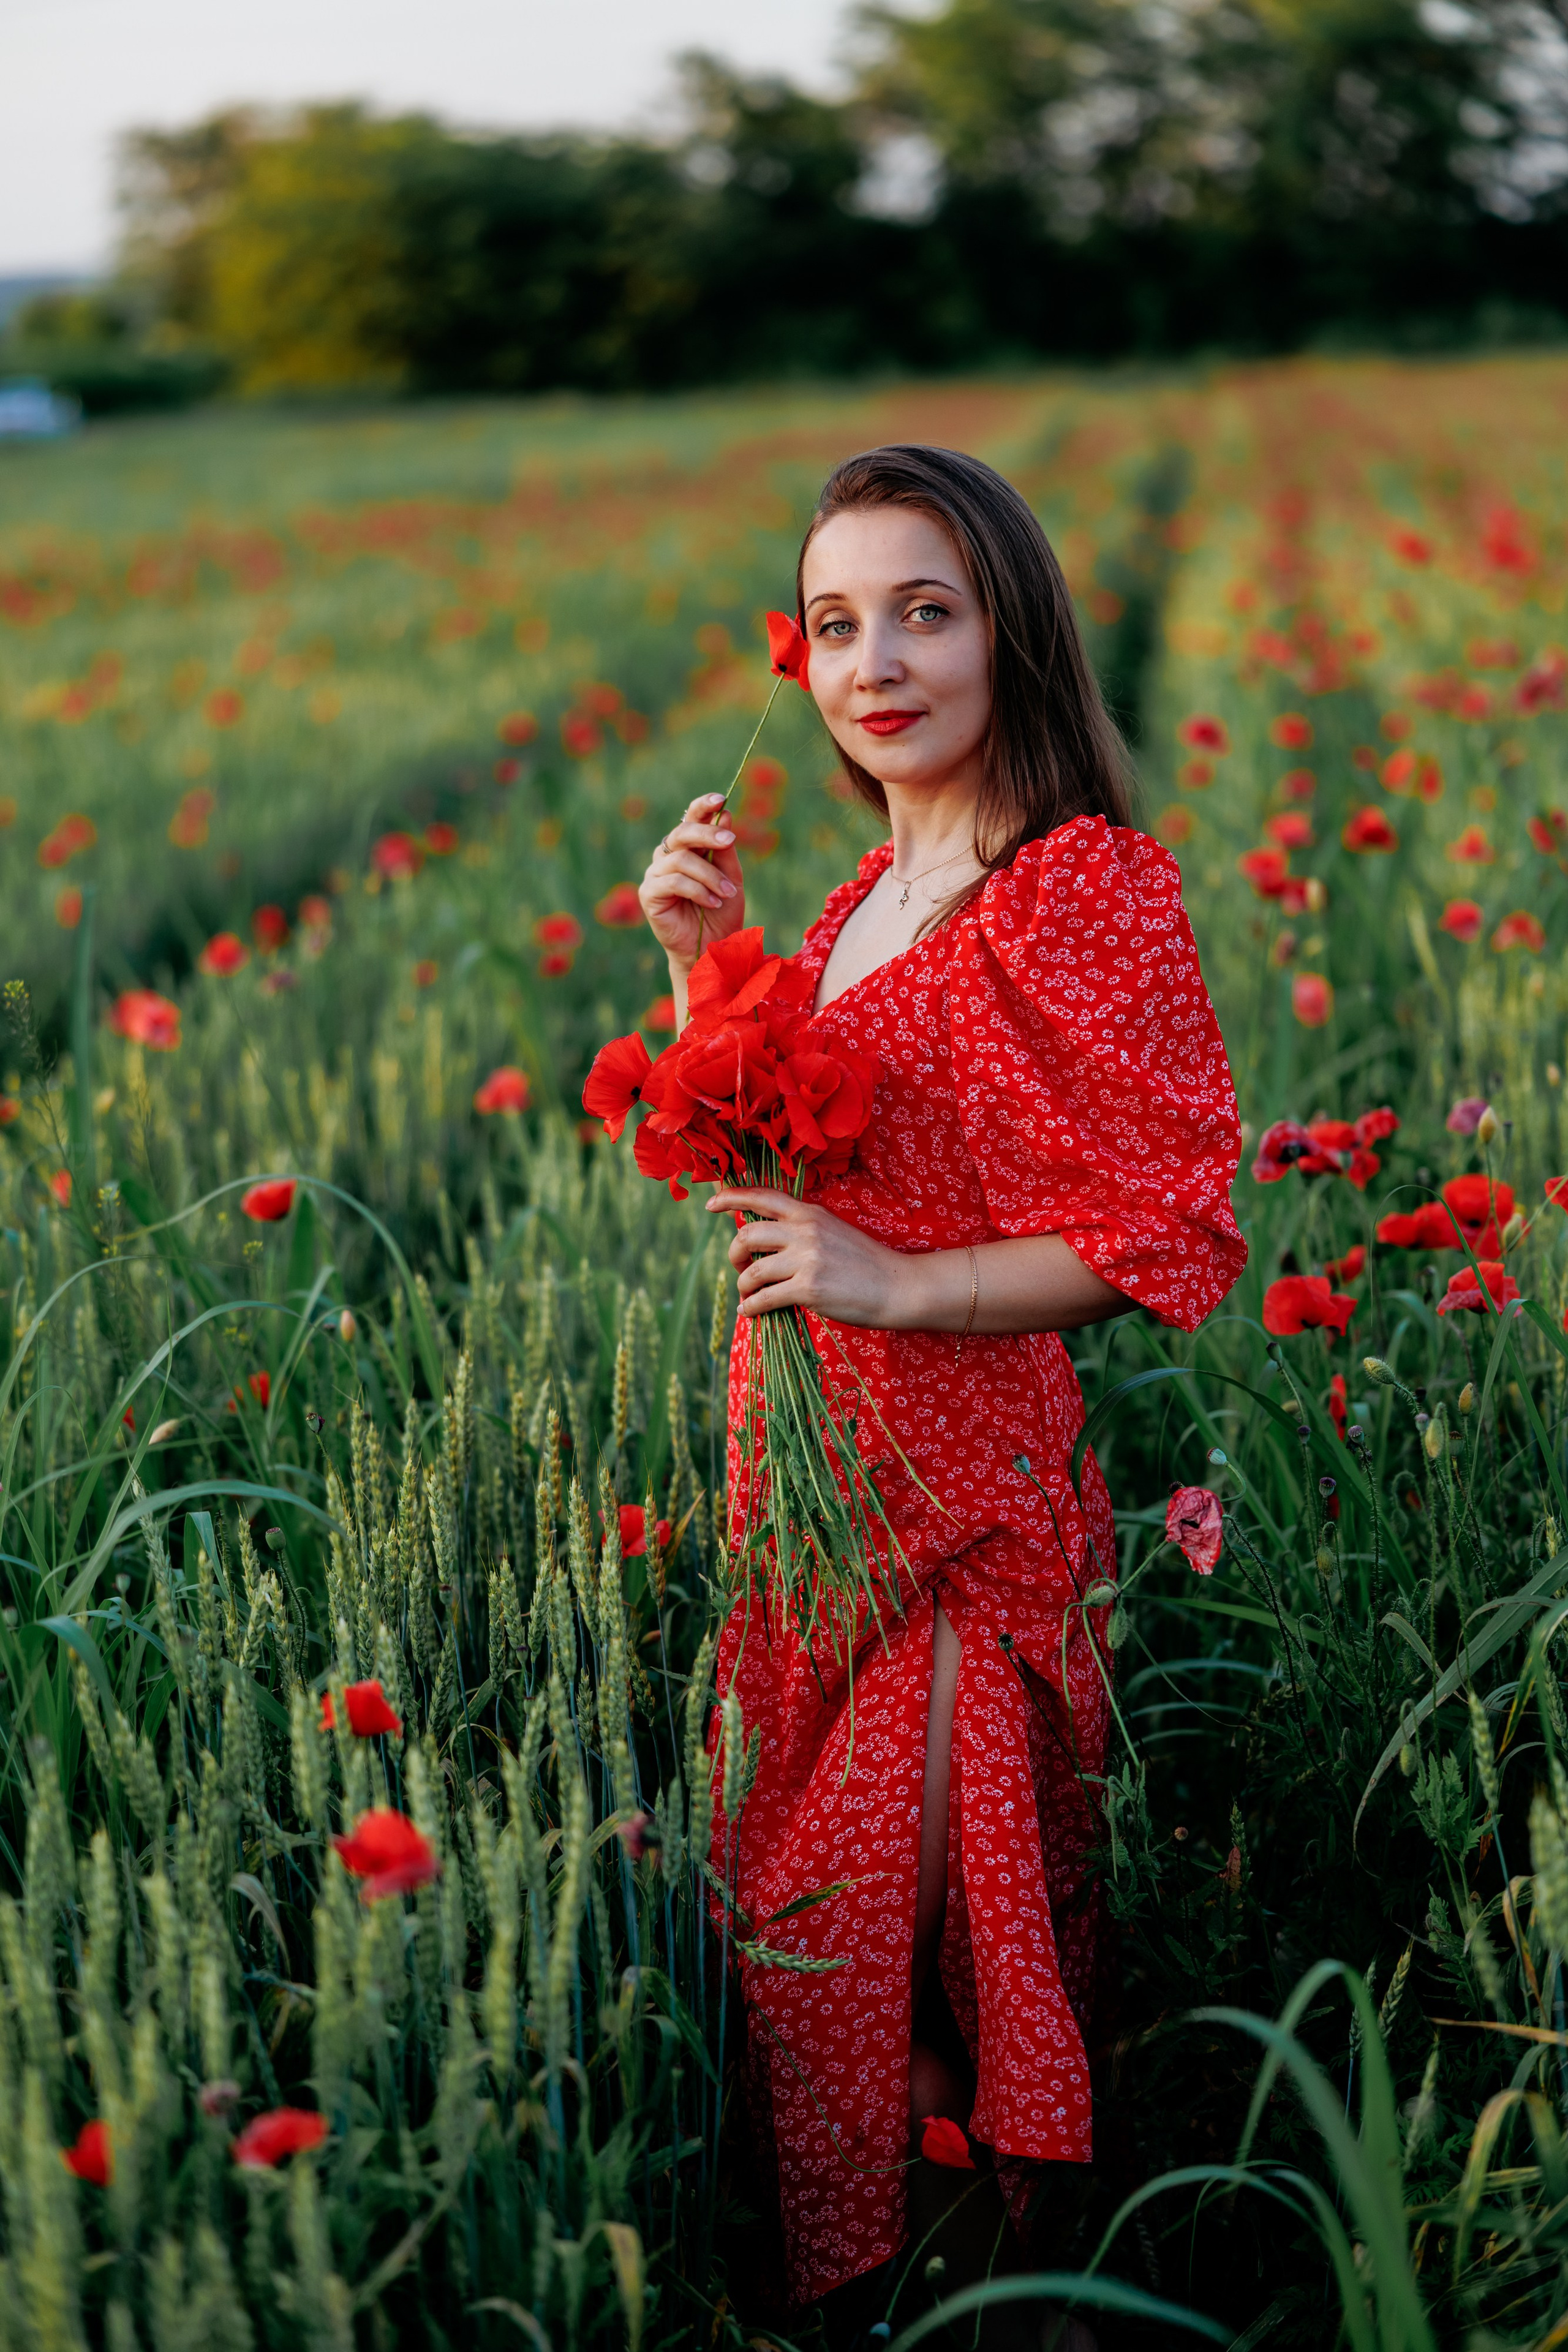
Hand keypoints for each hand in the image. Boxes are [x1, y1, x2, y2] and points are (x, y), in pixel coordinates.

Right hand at [639, 794, 744, 971]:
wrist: (712, 948)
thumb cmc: (721, 912)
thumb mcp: (730, 877)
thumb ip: (725, 850)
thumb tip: (725, 815)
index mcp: (687, 848)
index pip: (690, 818)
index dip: (702, 806)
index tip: (720, 799)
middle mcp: (668, 857)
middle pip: (682, 832)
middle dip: (707, 833)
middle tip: (729, 841)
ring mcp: (655, 874)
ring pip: (681, 859)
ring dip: (709, 875)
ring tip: (727, 893)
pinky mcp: (649, 894)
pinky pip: (673, 881)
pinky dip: (697, 890)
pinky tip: (712, 902)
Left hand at [709, 1187, 905, 1327]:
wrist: (897, 1286)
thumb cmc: (866, 1262)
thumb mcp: (833, 1230)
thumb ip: (801, 1228)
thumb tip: (764, 1237)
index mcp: (810, 1212)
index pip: (762, 1196)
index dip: (731, 1197)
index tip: (711, 1205)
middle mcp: (805, 1230)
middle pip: (746, 1235)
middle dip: (734, 1254)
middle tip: (741, 1268)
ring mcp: (806, 1259)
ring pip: (752, 1271)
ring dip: (743, 1285)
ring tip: (748, 1295)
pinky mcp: (808, 1288)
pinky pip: (764, 1298)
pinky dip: (750, 1306)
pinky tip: (750, 1311)